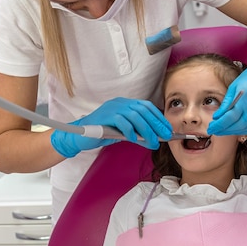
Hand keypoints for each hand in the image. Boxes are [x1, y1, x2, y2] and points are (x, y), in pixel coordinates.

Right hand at [50, 97, 172, 157]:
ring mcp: (112, 108)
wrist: (79, 136)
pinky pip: (121, 122)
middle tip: (164, 137)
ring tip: (152, 143)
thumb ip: (136, 132)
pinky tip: (134, 139)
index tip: (167, 128)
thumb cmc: (101, 133)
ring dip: (146, 130)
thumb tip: (154, 138)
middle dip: (156, 124)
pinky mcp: (105, 116)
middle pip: (143, 110)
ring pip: (135, 116)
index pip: (146, 106)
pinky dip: (130, 131)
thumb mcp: (122, 132)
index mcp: (125, 103)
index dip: (158, 117)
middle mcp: (119, 103)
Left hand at [207, 50, 246, 135]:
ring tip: (224, 130)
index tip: (211, 128)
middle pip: (240, 125)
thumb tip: (217, 117)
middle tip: (216, 131)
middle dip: (225, 130)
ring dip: (234, 131)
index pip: (231, 116)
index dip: (220, 125)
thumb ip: (226, 103)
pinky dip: (245, 130)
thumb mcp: (234, 86)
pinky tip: (237, 128)